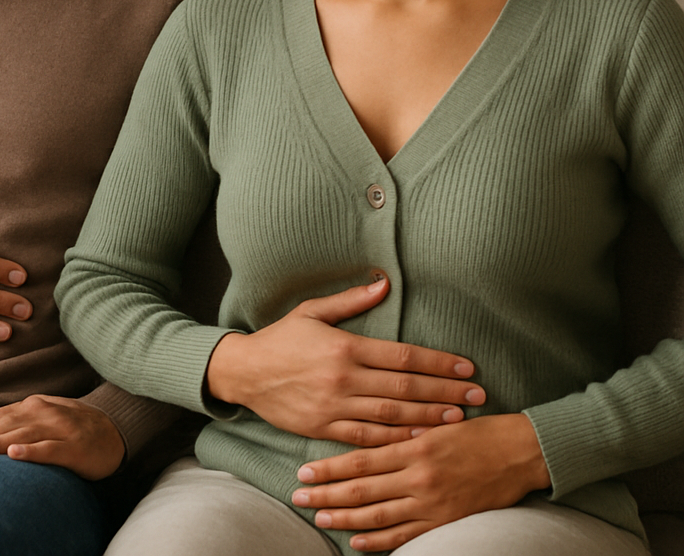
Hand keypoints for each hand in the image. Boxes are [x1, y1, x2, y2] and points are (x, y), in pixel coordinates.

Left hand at [0, 394, 125, 480]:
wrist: (115, 430)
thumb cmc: (70, 428)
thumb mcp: (41, 420)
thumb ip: (13, 424)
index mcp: (32, 405)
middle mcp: (43, 412)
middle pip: (3, 425)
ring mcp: (60, 427)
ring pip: (22, 435)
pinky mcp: (75, 446)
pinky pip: (51, 448)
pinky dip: (32, 451)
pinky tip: (15, 455)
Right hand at [205, 279, 484, 445]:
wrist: (244, 372)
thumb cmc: (280, 338)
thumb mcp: (311, 311)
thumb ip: (350, 300)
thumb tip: (384, 283)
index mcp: (345, 347)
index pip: (403, 356)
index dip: (439, 363)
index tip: (466, 368)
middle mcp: (344, 378)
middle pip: (406, 388)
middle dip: (446, 392)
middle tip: (478, 396)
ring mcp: (335, 406)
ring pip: (392, 416)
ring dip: (429, 418)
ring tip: (459, 418)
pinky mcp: (325, 428)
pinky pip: (368, 438)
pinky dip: (396, 440)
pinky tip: (420, 439)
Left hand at [291, 413, 550, 550]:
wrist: (518, 454)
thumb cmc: (475, 431)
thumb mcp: (434, 423)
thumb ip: (400, 433)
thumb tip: (365, 440)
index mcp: (413, 446)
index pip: (360, 461)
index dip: (330, 468)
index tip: (304, 473)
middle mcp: (418, 477)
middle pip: (362, 490)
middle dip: (327, 495)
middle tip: (298, 499)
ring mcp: (432, 503)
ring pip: (378, 516)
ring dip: (345, 518)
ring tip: (319, 519)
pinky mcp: (445, 521)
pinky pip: (405, 535)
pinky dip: (379, 540)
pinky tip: (356, 541)